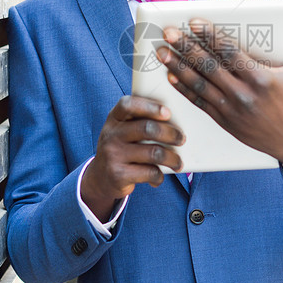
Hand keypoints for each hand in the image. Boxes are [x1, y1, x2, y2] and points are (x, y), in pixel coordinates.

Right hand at [81, 96, 184, 220]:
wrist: (101, 178)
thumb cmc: (123, 148)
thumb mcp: (125, 131)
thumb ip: (143, 122)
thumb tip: (178, 124)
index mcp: (114, 118)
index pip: (128, 105)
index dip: (150, 107)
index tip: (168, 112)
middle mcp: (111, 134)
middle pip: (147, 128)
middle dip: (170, 134)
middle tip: (182, 139)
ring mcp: (113, 155)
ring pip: (153, 153)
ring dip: (172, 158)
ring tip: (178, 162)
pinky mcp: (118, 175)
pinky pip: (149, 173)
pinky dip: (159, 176)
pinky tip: (159, 177)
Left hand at [157, 19, 282, 186]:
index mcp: (261, 78)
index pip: (228, 51)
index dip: (209, 35)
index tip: (195, 23)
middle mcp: (242, 94)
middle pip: (207, 65)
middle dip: (185, 47)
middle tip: (169, 33)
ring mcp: (231, 109)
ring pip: (198, 84)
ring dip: (178, 66)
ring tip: (163, 52)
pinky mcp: (225, 121)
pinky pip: (200, 102)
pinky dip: (184, 89)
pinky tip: (172, 77)